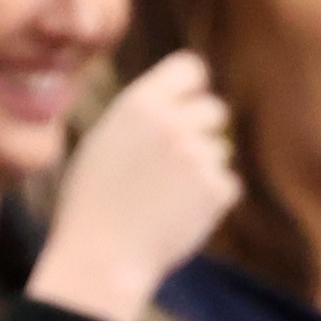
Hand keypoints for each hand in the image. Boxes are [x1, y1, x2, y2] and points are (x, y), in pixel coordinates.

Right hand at [25, 50, 239, 320]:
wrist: (103, 254)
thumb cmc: (93, 199)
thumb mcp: (105, 139)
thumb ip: (143, 115)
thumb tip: (178, 102)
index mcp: (139, 103)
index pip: (190, 66)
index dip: (192, 86)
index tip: (187, 103)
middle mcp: (172, 122)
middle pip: (214, 109)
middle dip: (202, 130)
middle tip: (178, 159)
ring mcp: (198, 156)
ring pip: (220, 151)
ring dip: (203, 168)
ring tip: (166, 195)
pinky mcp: (216, 190)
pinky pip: (227, 184)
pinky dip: (210, 198)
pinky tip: (179, 212)